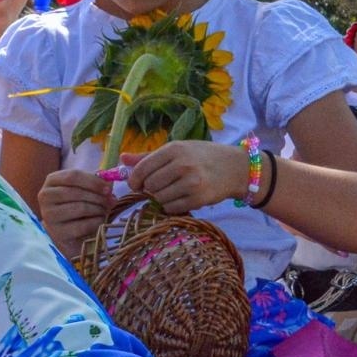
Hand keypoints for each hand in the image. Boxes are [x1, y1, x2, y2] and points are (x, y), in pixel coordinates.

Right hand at [39, 169, 112, 256]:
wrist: (67, 231)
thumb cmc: (76, 204)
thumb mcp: (83, 189)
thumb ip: (95, 182)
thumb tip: (110, 181)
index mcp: (52, 181)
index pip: (73, 176)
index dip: (93, 181)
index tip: (108, 187)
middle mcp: (46, 197)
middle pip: (76, 192)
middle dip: (98, 196)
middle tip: (111, 200)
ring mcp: (50, 216)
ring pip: (80, 208)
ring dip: (98, 208)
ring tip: (105, 209)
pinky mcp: (58, 232)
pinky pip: (83, 225)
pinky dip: (96, 222)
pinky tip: (100, 220)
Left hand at [126, 140, 249, 213]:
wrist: (235, 168)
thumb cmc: (202, 156)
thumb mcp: (178, 149)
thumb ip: (148, 156)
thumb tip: (121, 158)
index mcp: (174, 149)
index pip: (143, 168)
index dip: (135, 179)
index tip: (136, 184)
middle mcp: (183, 164)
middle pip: (150, 185)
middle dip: (149, 190)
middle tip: (157, 188)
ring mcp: (192, 182)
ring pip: (159, 198)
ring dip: (160, 199)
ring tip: (171, 192)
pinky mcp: (199, 198)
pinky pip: (172, 208)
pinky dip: (171, 207)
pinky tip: (179, 198)